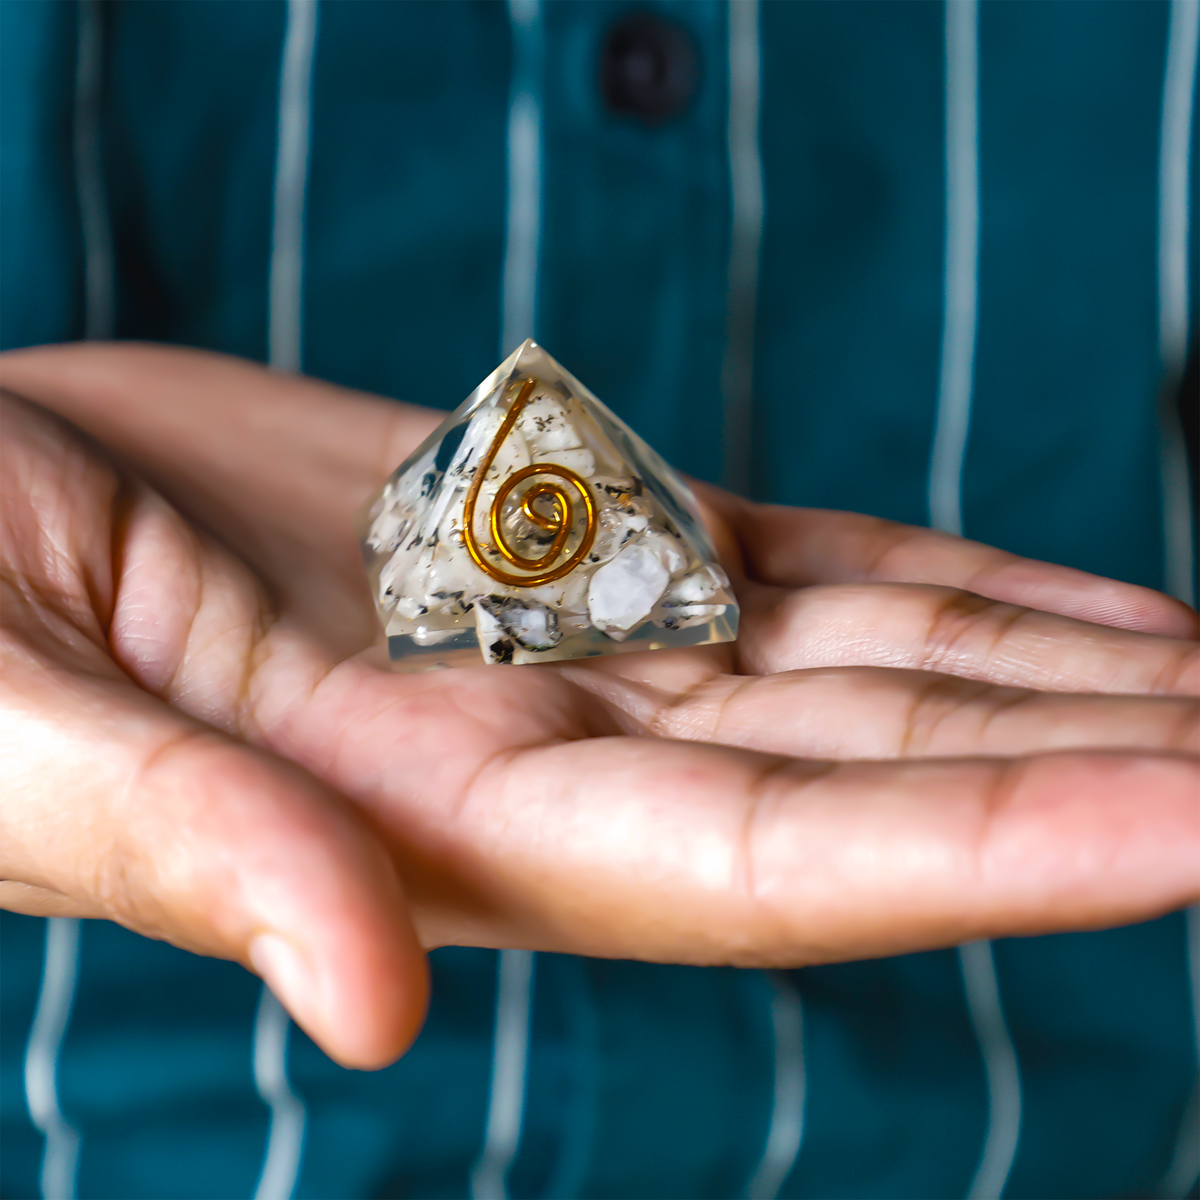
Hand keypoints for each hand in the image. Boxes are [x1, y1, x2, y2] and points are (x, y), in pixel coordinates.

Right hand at [2, 344, 1195, 1068]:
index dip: (998, 844)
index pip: (776, 862)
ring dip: (1041, 671)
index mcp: (424, 826)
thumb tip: (379, 1003)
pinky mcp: (545, 533)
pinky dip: (931, 582)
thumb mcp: (1, 725)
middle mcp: (538, 754)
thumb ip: (193, 846)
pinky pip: (785, 564)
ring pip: (858, 666)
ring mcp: (561, 639)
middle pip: (871, 772)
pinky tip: (1058, 599)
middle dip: (1084, 761)